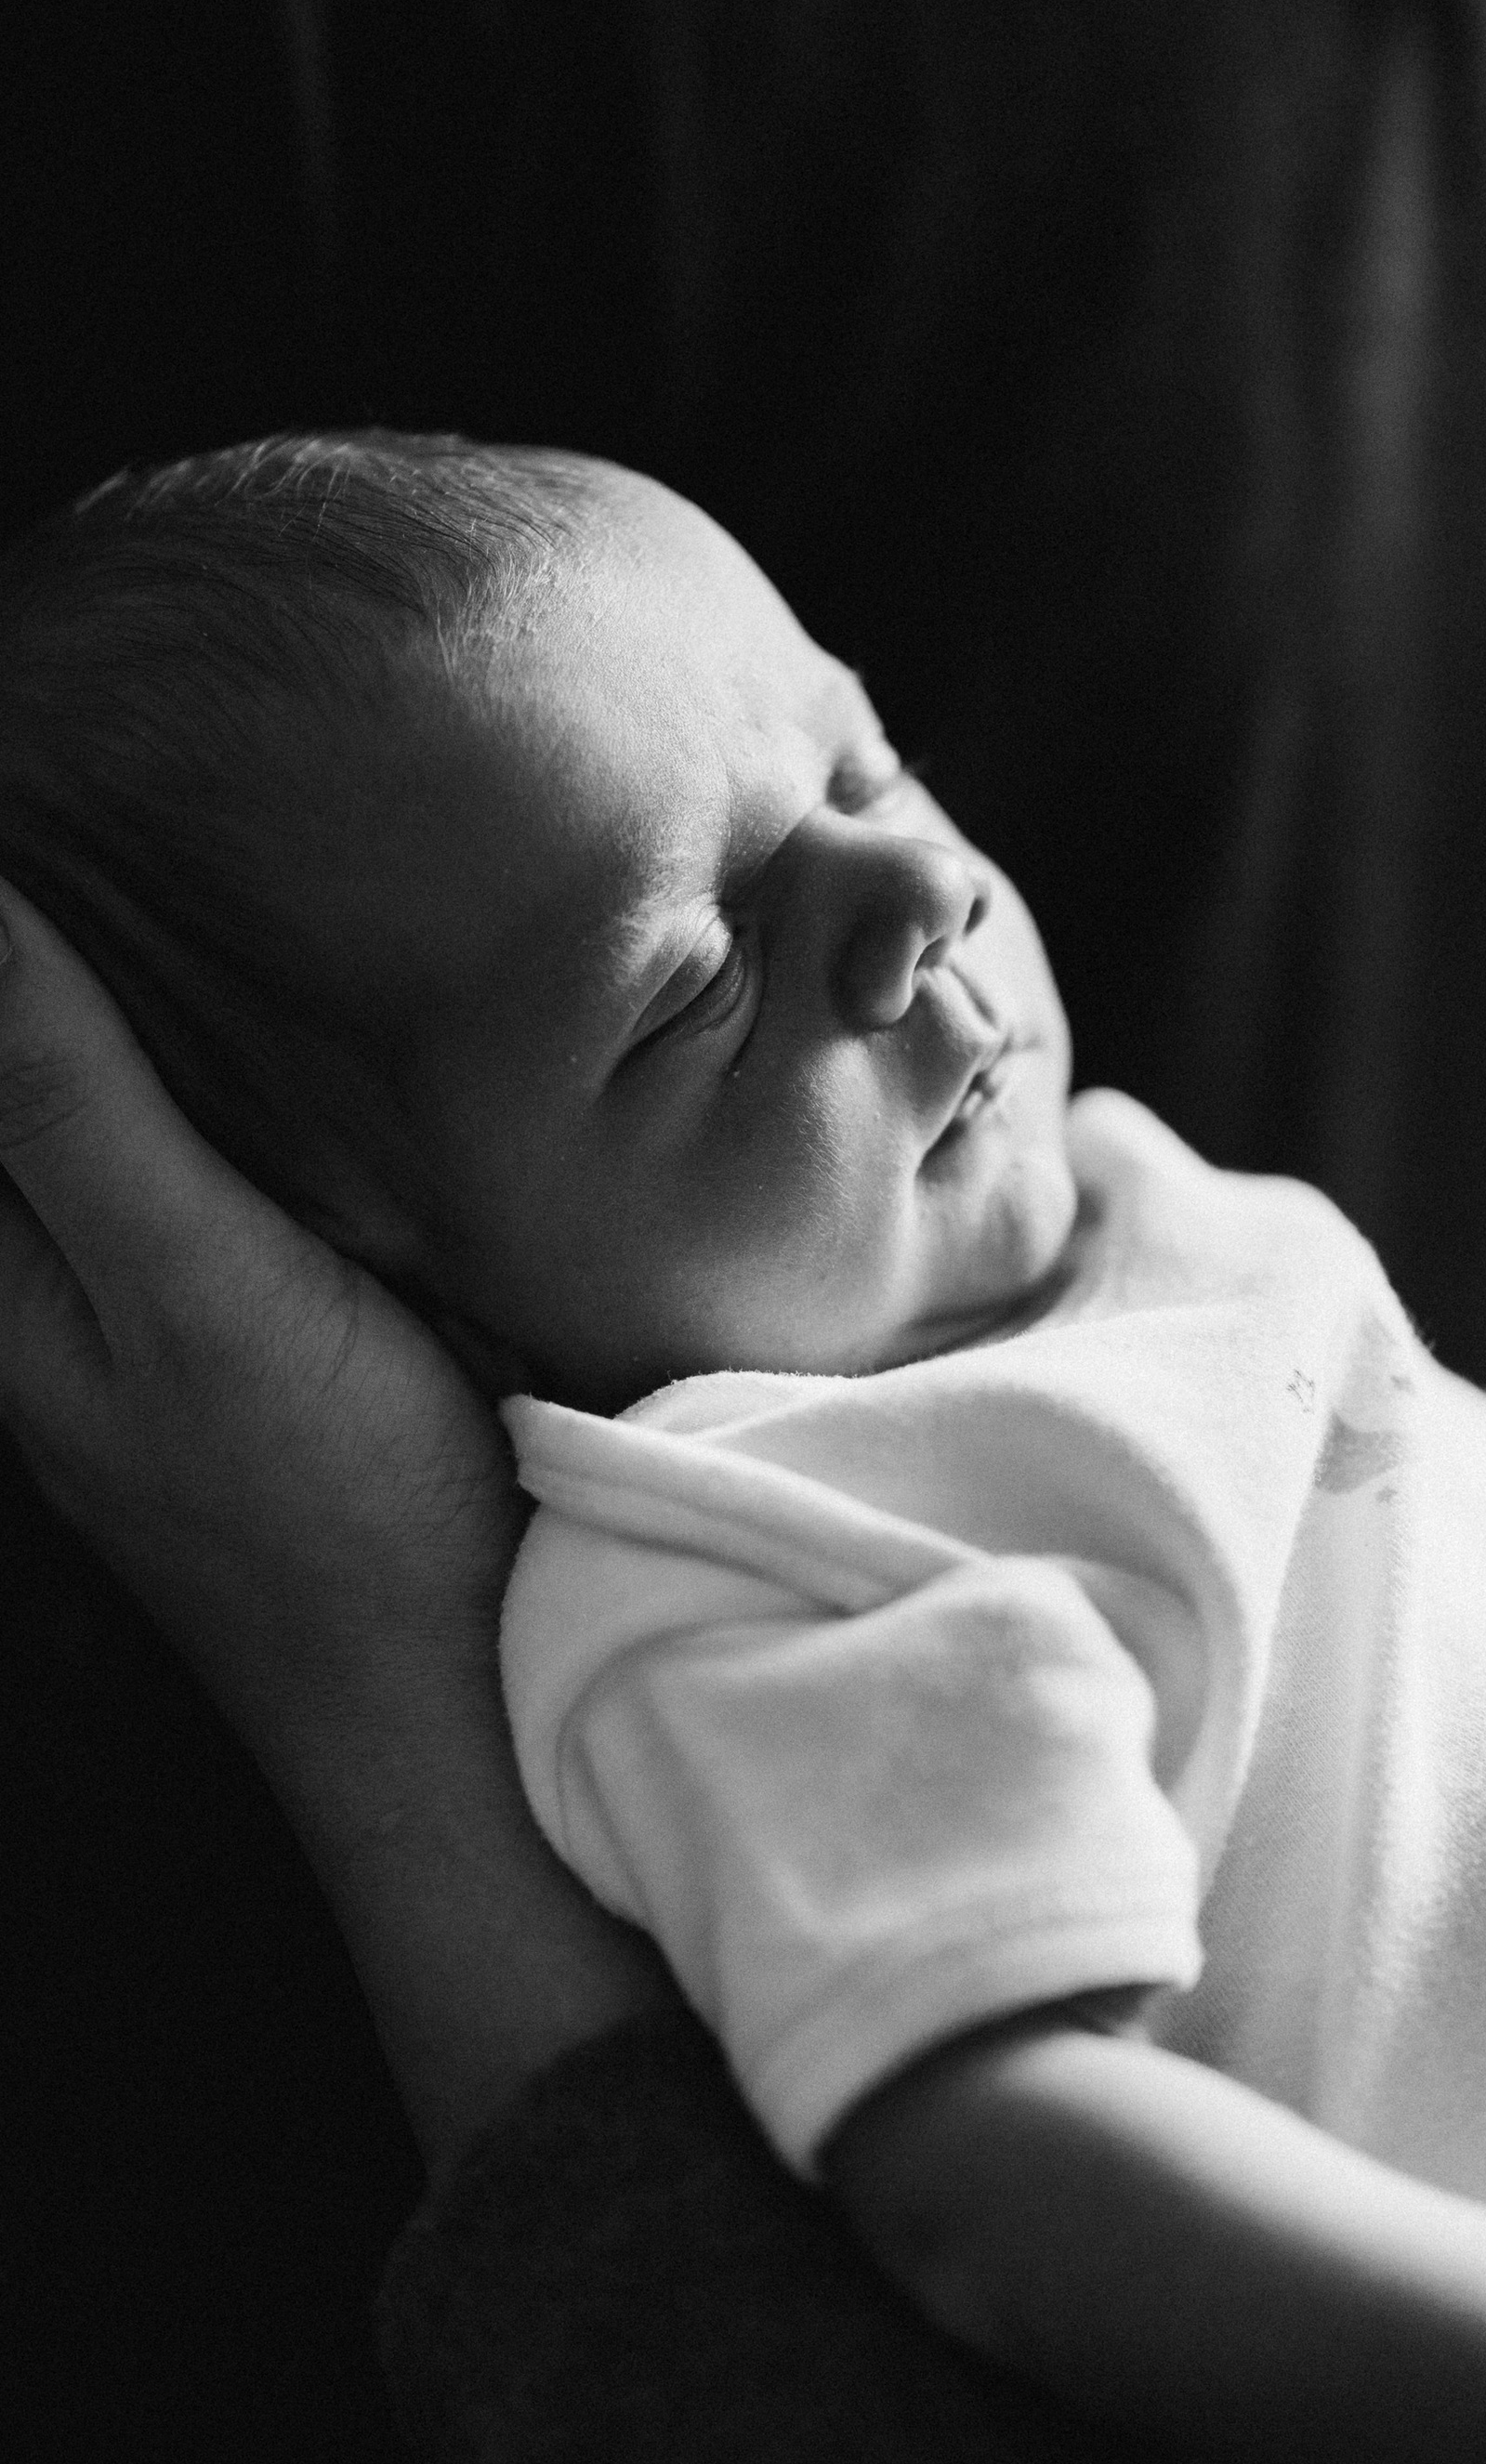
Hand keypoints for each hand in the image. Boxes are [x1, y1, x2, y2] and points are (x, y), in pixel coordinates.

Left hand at [0, 878, 666, 2169]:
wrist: (461, 1698)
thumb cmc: (332, 1512)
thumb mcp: (193, 1288)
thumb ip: (72, 1104)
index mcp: (2, 1271)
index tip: (33, 765)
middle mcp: (60, 1277)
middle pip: (14, 1065)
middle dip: (36, 945)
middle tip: (81, 777)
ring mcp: (164, 1300)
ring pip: (103, 1099)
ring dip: (111, 988)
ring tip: (154, 837)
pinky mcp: (264, 1314)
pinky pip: (199, 1145)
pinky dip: (203, 1058)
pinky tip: (275, 996)